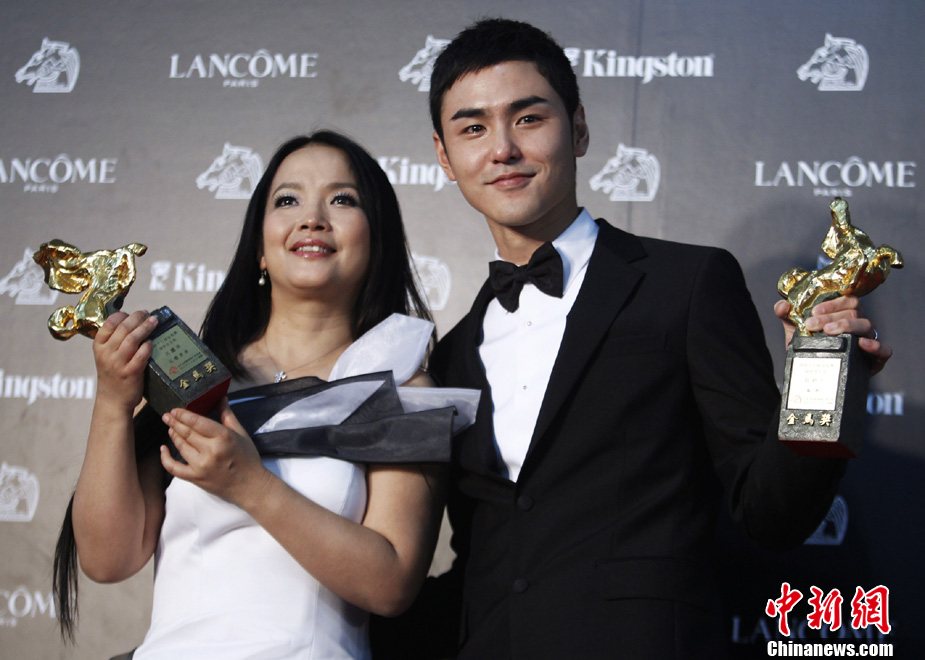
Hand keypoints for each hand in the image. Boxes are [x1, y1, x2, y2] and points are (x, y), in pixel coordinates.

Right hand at [92, 310, 157, 410]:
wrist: (112, 400)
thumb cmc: (112, 375)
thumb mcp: (105, 356)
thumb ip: (114, 341)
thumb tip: (133, 322)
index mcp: (98, 347)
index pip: (108, 324)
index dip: (122, 315)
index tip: (132, 313)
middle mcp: (106, 354)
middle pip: (123, 328)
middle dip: (137, 317)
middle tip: (147, 314)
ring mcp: (118, 364)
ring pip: (132, 339)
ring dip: (145, 327)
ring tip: (154, 321)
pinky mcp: (130, 373)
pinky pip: (141, 355)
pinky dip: (147, 346)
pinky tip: (151, 342)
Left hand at [159, 398, 270, 505]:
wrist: (250, 486)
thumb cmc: (248, 458)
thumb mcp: (241, 433)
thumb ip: (227, 415)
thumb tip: (220, 397)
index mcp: (223, 437)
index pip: (197, 422)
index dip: (184, 415)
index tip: (174, 409)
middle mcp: (210, 451)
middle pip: (186, 433)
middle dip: (174, 422)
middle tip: (167, 415)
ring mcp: (201, 466)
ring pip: (180, 447)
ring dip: (173, 435)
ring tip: (171, 427)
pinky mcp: (195, 478)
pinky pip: (174, 468)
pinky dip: (165, 458)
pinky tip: (163, 448)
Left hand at [774, 296, 891, 375]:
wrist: (813, 375)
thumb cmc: (810, 348)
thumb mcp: (796, 331)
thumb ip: (787, 316)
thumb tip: (782, 305)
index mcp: (845, 314)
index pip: (847, 300)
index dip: (831, 303)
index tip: (813, 312)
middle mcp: (859, 324)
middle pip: (854, 312)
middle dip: (832, 317)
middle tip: (812, 325)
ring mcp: (869, 340)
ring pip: (867, 326)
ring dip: (847, 326)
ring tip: (828, 332)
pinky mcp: (876, 360)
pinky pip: (885, 350)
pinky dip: (876, 346)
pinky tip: (862, 344)